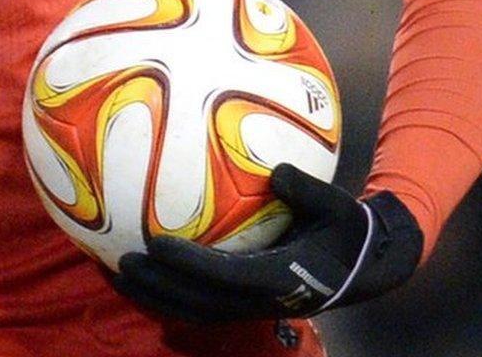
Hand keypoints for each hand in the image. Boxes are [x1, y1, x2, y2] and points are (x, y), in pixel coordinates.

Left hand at [112, 164, 423, 321]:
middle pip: (199, 302)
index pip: (226, 276)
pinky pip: (199, 306)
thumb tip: (278, 170)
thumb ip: (308, 190)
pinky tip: (140, 277)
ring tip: (116, 275)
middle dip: (158, 286)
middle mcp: (261, 301)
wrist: (365, 269)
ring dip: (154, 297)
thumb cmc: (347, 231)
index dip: (189, 263)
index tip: (155, 242)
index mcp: (280, 278)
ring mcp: (251, 307)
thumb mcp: (337, 207)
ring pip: (194, 311)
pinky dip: (167, 295)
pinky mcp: (244, 305)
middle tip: (121, 262)